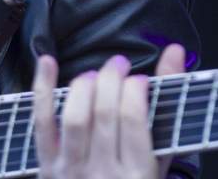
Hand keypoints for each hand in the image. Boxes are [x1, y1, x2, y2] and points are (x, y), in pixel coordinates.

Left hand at [32, 44, 185, 178]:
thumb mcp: (159, 160)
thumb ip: (167, 109)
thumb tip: (175, 52)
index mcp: (138, 176)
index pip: (133, 120)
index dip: (135, 90)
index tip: (140, 79)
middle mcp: (104, 174)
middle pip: (104, 113)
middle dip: (111, 78)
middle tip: (119, 65)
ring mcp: (72, 170)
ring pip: (75, 117)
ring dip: (84, 85)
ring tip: (95, 75)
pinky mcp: (46, 165)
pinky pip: (41, 122)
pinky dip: (42, 88)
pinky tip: (47, 62)